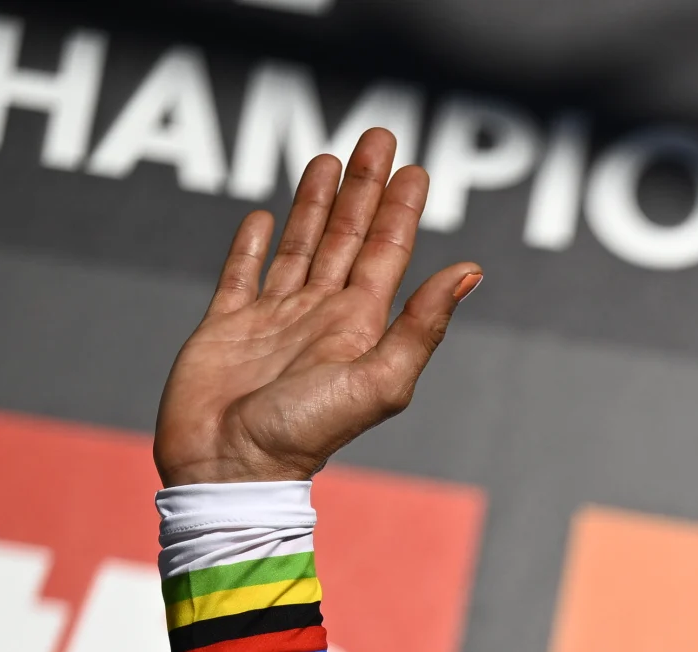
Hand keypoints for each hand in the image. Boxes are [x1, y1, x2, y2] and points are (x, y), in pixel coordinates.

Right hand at [152, 128, 477, 484]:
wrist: (230, 469)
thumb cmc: (304, 434)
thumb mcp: (379, 380)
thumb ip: (422, 325)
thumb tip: (471, 272)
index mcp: (359, 327)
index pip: (387, 253)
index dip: (402, 210)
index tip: (416, 168)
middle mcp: (320, 317)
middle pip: (347, 237)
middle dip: (364, 188)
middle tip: (379, 137)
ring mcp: (272, 320)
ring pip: (300, 246)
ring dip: (315, 203)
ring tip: (329, 160)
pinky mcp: (226, 327)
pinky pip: (242, 275)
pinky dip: (252, 244)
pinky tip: (264, 217)